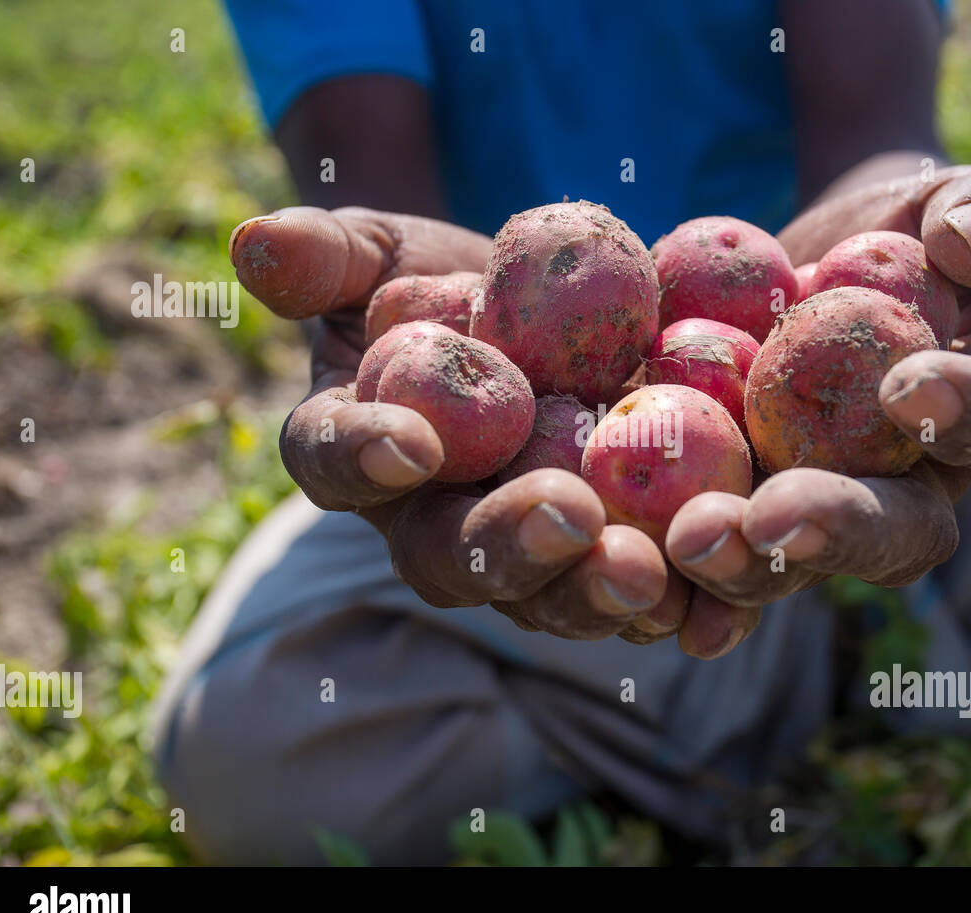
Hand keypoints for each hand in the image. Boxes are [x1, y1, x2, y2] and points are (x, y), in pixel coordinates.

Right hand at [231, 206, 690, 642]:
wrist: (546, 318)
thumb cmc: (444, 287)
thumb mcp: (388, 254)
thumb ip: (328, 256)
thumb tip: (252, 241)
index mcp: (366, 454)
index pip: (337, 463)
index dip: (362, 457)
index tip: (407, 442)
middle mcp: (435, 527)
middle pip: (455, 558)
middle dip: (505, 546)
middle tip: (564, 520)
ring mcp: (525, 555)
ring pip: (550, 595)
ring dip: (595, 593)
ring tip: (648, 575)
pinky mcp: (609, 561)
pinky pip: (642, 597)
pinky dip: (683, 608)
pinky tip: (718, 612)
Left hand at [662, 165, 970, 631]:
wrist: (799, 275)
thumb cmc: (891, 235)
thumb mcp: (946, 200)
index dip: (967, 412)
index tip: (906, 384)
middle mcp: (901, 493)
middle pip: (888, 534)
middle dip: (831, 529)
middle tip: (772, 517)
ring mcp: (809, 518)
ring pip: (789, 567)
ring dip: (739, 566)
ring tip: (686, 542)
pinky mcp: (729, 518)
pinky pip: (703, 566)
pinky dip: (668, 582)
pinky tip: (625, 578)